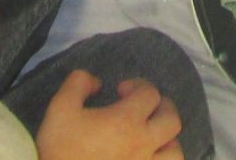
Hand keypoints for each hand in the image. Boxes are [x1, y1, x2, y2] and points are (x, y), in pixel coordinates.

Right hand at [36, 70, 184, 159]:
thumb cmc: (60, 148)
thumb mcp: (60, 107)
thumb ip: (78, 83)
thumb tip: (96, 82)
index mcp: (126, 121)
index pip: (150, 94)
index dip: (137, 85)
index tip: (121, 91)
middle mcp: (143, 144)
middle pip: (172, 120)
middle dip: (162, 106)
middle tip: (145, 107)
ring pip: (175, 152)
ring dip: (168, 140)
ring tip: (152, 138)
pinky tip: (148, 159)